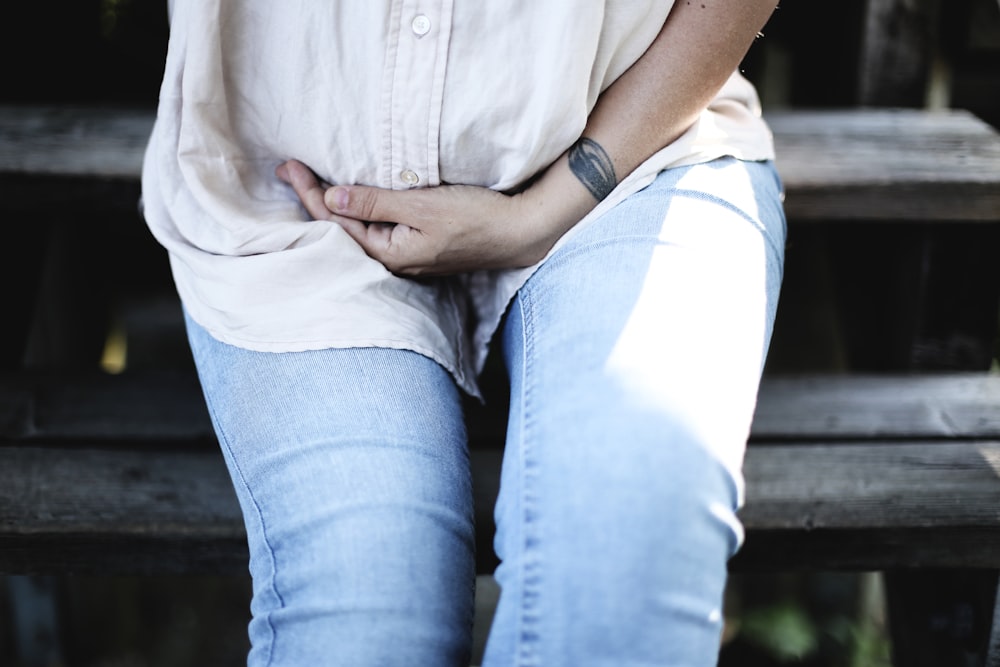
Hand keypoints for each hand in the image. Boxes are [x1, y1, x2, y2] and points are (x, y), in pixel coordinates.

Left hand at [277, 160, 552, 275]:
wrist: (517, 232)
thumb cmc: (474, 218)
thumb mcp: (421, 205)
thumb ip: (374, 202)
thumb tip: (330, 199)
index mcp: (388, 254)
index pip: (335, 223)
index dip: (310, 194)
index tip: (290, 167)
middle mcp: (392, 261)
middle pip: (341, 231)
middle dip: (313, 200)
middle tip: (287, 170)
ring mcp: (405, 256)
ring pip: (357, 231)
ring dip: (333, 207)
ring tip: (308, 185)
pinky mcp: (417, 247)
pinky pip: (375, 230)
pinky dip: (357, 213)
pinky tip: (349, 202)